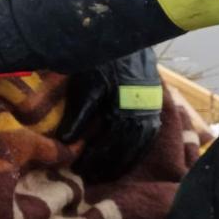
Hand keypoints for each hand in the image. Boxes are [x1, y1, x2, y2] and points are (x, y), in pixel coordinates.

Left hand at [58, 48, 162, 181]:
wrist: (129, 40)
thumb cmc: (105, 63)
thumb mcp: (88, 86)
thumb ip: (79, 114)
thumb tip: (65, 140)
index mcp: (125, 114)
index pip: (108, 147)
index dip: (92, 160)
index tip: (78, 170)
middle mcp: (141, 119)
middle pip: (123, 152)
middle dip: (106, 166)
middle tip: (89, 178)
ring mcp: (150, 116)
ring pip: (136, 149)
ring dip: (121, 163)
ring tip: (105, 174)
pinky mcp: (153, 110)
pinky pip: (146, 140)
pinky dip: (135, 152)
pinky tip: (125, 158)